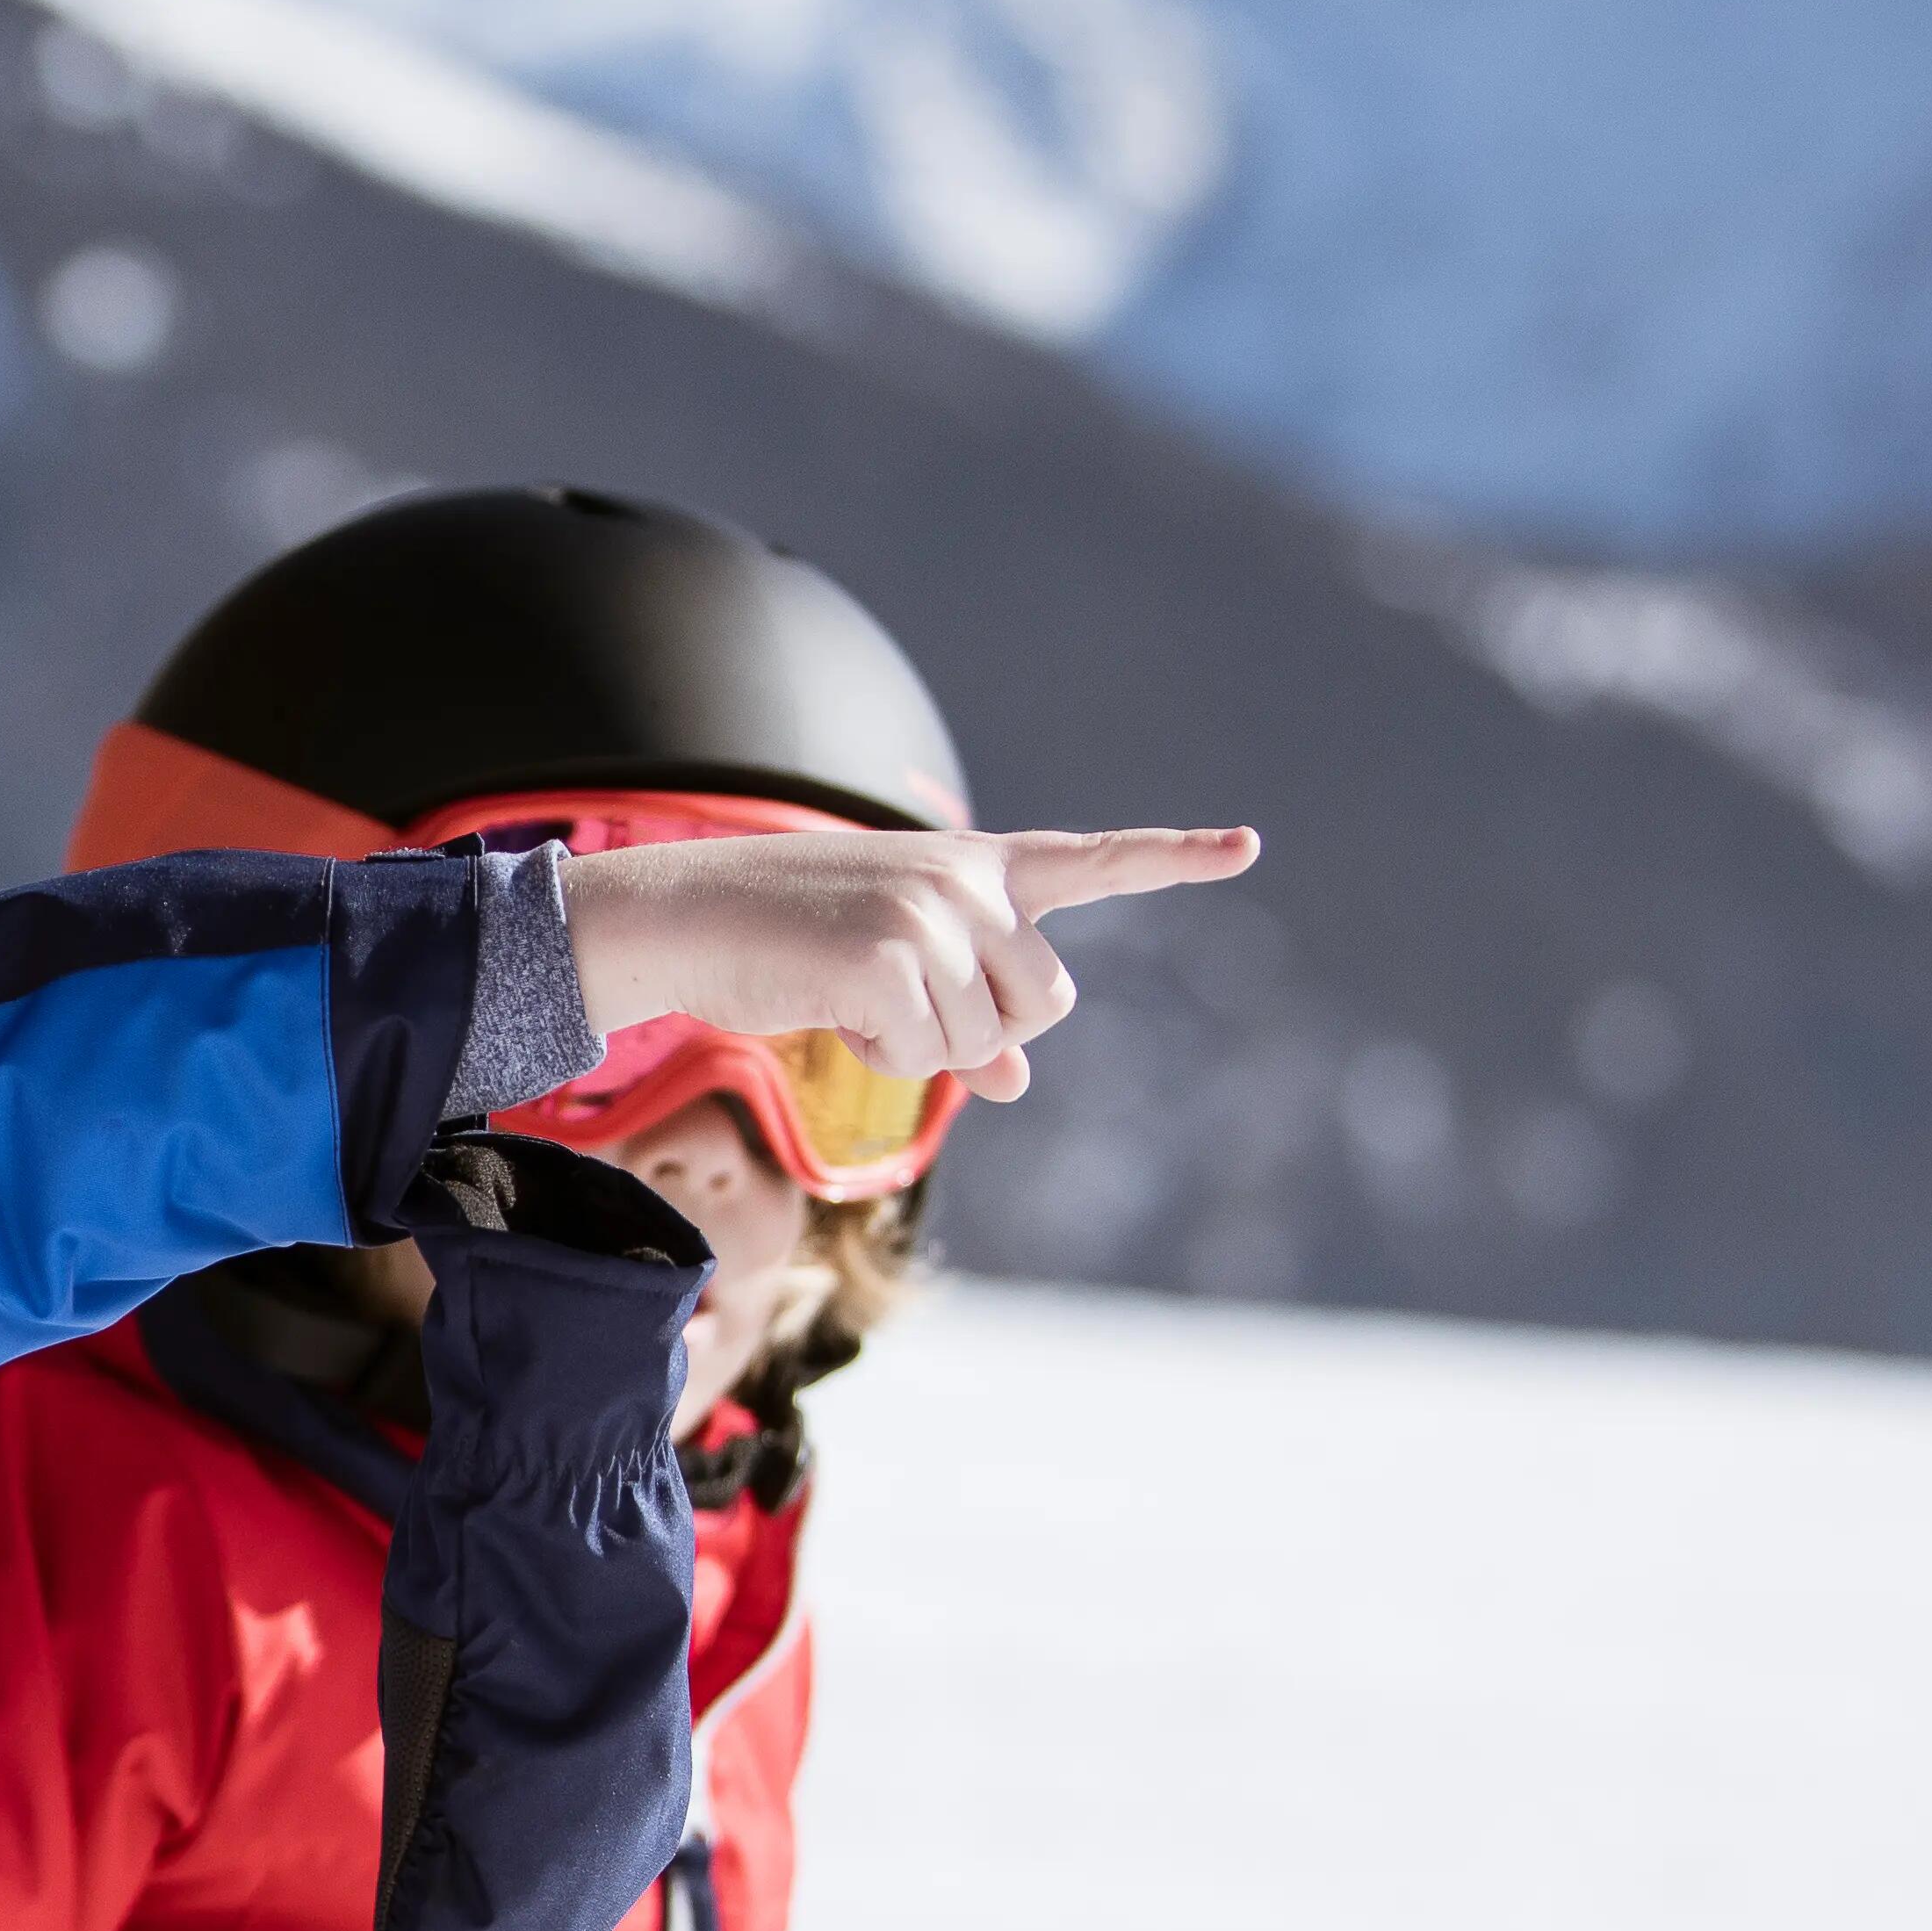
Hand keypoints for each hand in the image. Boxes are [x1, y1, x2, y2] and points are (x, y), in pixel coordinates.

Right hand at [553, 826, 1261, 1102]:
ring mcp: (932, 915)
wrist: (683, 915)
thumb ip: (967, 1010)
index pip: (1092, 861)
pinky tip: (831, 1007)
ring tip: (849, 993)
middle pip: (1046, 1002)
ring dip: (920, 1046)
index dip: (1174, 857)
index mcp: (974, 865)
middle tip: (902, 1004)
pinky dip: (881, 1055)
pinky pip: (929, 1057)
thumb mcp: (889, 967)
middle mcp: (967, 881)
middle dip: (984, 1029)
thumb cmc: (783, 940)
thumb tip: (1015, 1085)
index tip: (1248, 845)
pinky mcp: (889, 961)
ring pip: (984, 1042)